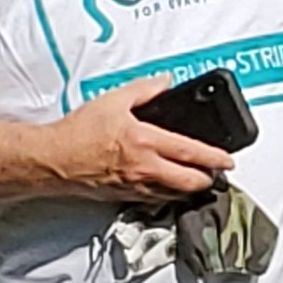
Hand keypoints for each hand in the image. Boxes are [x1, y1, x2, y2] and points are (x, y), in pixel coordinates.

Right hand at [35, 76, 229, 203]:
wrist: (53, 159)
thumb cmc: (78, 132)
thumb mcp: (113, 100)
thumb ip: (144, 90)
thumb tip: (165, 82)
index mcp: (145, 142)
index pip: (191, 152)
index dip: (215, 157)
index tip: (229, 160)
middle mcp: (145, 168)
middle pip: (191, 182)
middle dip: (209, 178)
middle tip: (215, 171)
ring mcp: (137, 187)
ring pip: (176, 195)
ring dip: (190, 188)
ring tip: (196, 178)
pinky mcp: (127, 198)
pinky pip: (157, 200)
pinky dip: (168, 194)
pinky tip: (169, 185)